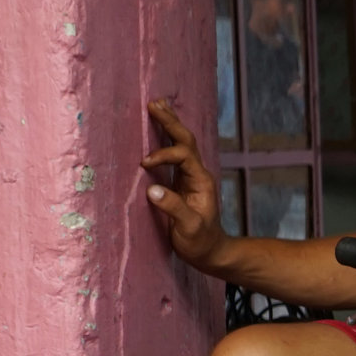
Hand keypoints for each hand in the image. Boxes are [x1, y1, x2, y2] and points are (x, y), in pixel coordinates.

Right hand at [140, 98, 230, 271]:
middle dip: (170, 122)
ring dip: (169, 125)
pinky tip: (157, 129)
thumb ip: (174, 208)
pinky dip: (165, 139)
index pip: (184, 156)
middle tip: (154, 104)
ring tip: (156, 105)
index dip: (164, 155)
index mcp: (201, 182)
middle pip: (186, 141)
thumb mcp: (189, 228)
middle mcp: (197, 174)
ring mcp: (189, 176)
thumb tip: (152, 190)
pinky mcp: (180, 182)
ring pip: (181, 144)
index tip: (144, 164)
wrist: (210, 251)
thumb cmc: (200, 242)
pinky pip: (174, 154)